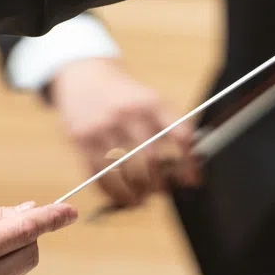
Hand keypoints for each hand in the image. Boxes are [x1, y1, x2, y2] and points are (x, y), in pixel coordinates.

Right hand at [49, 57, 200, 208]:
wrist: (84, 76)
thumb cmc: (125, 97)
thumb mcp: (150, 100)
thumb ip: (169, 129)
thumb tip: (183, 172)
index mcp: (151, 103)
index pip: (180, 136)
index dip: (190, 163)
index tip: (192, 180)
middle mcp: (127, 113)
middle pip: (151, 160)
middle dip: (159, 183)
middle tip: (161, 190)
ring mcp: (102, 127)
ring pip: (124, 173)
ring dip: (136, 194)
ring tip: (141, 198)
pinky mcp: (82, 139)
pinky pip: (100, 176)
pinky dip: (113, 193)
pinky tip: (121, 195)